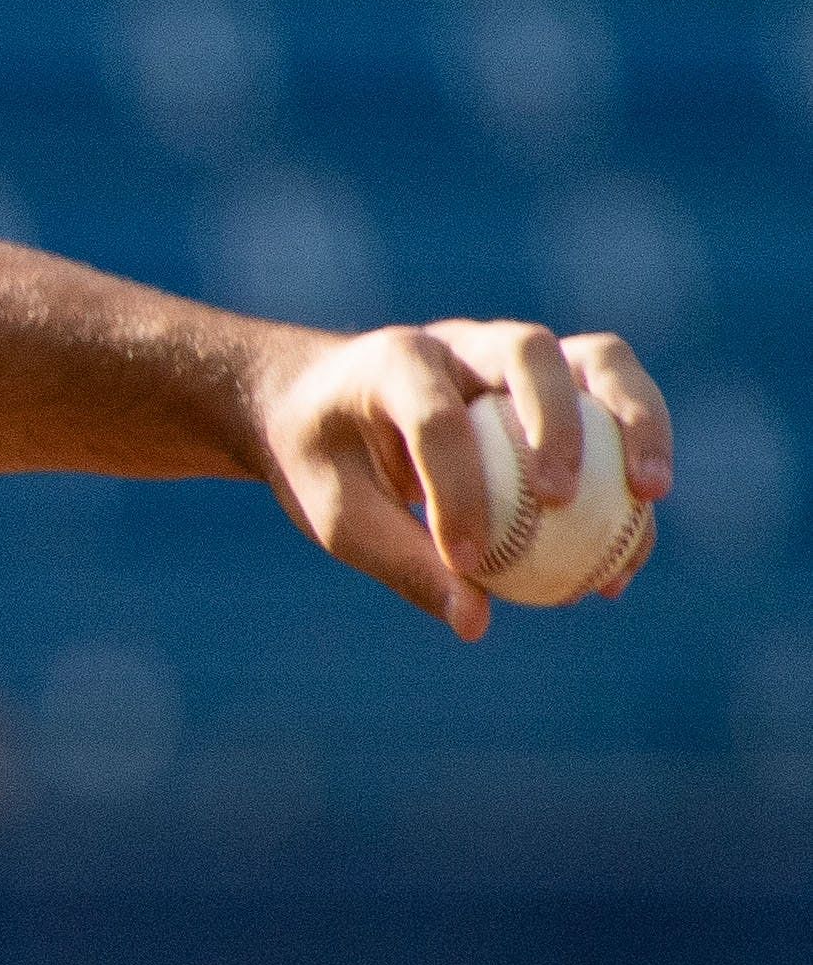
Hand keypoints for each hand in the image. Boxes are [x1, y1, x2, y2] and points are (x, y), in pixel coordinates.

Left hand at [250, 320, 672, 638]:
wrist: (316, 407)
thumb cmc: (324, 461)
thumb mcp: (338, 514)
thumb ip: (402, 561)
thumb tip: (474, 622)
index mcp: (392, 362)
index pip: (434, 418)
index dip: (457, 489)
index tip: (468, 562)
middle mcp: (461, 342)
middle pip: (530, 351)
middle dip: (558, 422)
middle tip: (563, 499)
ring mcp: (513, 354)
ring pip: (597, 359)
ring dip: (637, 420)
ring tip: (648, 496)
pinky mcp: (554, 380)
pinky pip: (612, 408)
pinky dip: (634, 464)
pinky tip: (630, 553)